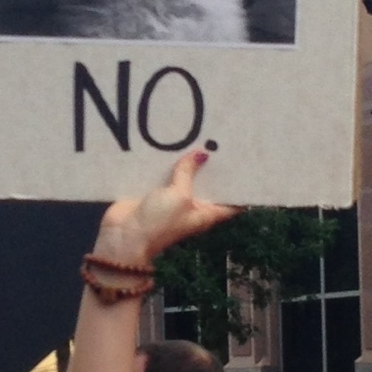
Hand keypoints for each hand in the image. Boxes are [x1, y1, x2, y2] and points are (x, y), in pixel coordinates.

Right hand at [93, 150, 238, 265]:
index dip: (239, 187)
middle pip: (207, 185)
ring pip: (185, 177)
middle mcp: (192, 206)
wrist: (124, 236)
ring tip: (198, 135)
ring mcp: (172, 199)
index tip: (248, 166)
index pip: (230, 202)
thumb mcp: (180, 195)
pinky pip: (164, 175)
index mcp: (206, 213)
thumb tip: (202, 154)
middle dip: (212, 167)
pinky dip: (167, 163)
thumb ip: (188, 172)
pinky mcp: (154, 193)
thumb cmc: (160, 221)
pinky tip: (171, 144)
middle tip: (221, 140)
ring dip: (188, 162)